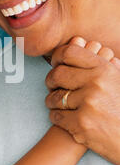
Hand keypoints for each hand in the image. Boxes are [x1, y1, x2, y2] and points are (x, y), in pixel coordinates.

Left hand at [45, 37, 119, 164]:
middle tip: (52, 86)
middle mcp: (96, 83)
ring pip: (54, 97)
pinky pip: (56, 116)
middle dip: (51, 81)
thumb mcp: (118, 80)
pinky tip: (65, 118)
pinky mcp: (81, 123)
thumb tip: (78, 41)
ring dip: (53, 102)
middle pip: (57, 74)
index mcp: (105, 69)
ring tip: (59, 104)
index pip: (70, 52)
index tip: (56, 64)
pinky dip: (57, 117)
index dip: (57, 57)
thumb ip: (100, 63)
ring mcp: (88, 103)